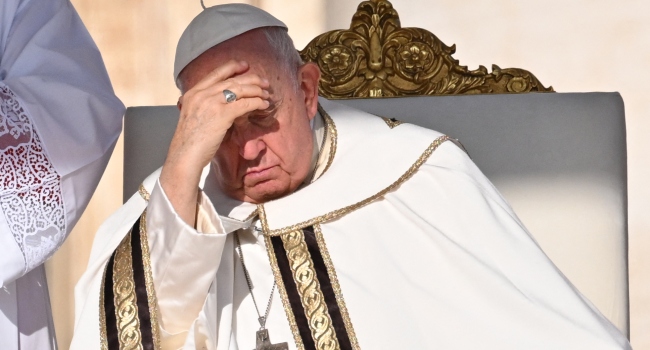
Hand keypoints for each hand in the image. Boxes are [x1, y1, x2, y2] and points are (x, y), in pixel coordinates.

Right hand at [159, 60, 269, 225]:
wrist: (185, 155)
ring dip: (256, 91)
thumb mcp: (193, 116)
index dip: (232, 67)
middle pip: (232, 80)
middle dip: (251, 80)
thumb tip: (224, 104)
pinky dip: (257, 102)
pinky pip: (244, 104)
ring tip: (266, 95)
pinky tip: (263, 105)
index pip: (216, 73)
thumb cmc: (190, 142)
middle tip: (264, 83)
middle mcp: (201, 94)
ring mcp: (211, 102)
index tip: (245, 66)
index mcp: (193, 92)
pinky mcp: (221, 114)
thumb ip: (204, 106)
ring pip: (240, 89)